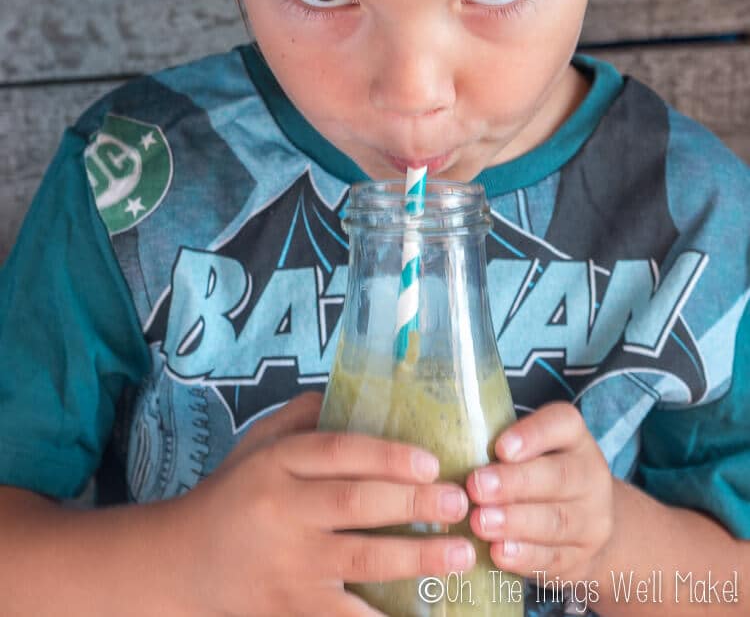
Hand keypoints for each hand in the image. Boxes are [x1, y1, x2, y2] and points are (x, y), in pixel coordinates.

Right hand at [174, 391, 474, 616]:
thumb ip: (304, 416)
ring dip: (417, 558)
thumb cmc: (233, 494)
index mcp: (276, 463)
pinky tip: (425, 614)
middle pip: (355, 503)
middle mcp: (281, 511)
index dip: (388, 455)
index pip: (338, 451)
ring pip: (360, 561)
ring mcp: (287, 565)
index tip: (432, 461)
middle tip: (459, 501)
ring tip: (462, 553)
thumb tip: (364, 390)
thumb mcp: (257, 442)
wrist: (180, 563)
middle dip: (414, 503)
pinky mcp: (290, 609)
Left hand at [466, 402, 613, 582]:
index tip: (500, 447)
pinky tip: (498, 552)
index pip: (562, 424)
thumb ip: (504, 448)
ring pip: (556, 521)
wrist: (590, 525)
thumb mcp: (534, 449)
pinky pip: (553, 558)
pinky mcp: (580, 557)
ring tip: (481, 522)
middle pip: (559, 477)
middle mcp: (590, 476)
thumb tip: (454, 449)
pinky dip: (524, 556)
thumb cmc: (541, 474)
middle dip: (515, 483)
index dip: (532, 434)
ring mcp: (591, 520)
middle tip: (477, 487)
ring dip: (515, 522)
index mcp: (575, 438)